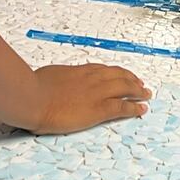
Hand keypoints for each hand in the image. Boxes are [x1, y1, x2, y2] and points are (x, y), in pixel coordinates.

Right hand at [29, 64, 150, 132]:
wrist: (33, 98)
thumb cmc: (33, 88)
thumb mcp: (47, 76)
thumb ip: (57, 79)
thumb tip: (54, 82)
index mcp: (78, 71)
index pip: (102, 70)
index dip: (114, 73)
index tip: (120, 75)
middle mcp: (91, 78)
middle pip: (118, 76)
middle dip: (131, 79)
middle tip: (139, 83)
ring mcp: (97, 93)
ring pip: (125, 88)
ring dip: (138, 90)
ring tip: (146, 93)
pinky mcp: (99, 108)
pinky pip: (122, 106)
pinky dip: (134, 107)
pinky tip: (142, 108)